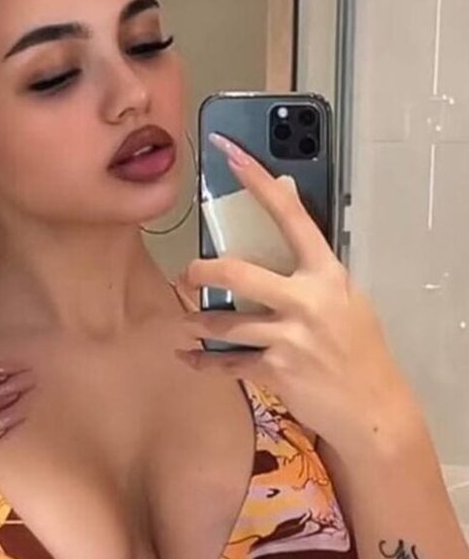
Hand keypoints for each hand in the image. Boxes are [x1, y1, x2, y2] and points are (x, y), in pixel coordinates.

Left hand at [176, 133, 419, 447]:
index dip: (258, 182)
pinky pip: (226, 363)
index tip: (231, 153)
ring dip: (198, 322)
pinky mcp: (276, 370)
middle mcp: (308, 300)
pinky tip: (189, 358)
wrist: (372, 406)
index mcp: (327, 273)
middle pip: (238, 272)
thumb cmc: (357, 347)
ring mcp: (291, 337)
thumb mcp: (344, 295)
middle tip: (188, 274)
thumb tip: (288, 201)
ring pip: (224, 322)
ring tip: (187, 321)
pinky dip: (203, 362)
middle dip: (203, 272)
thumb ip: (312, 260)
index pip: (290, 216)